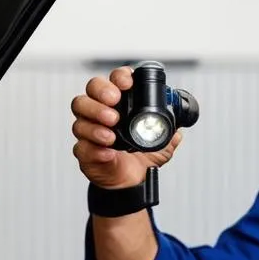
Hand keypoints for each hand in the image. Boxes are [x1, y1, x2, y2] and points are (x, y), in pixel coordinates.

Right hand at [71, 66, 182, 188]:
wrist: (132, 183)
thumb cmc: (141, 158)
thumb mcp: (162, 145)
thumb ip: (170, 134)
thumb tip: (178, 131)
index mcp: (118, 105)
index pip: (113, 81)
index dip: (118, 77)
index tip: (127, 83)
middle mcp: (100, 113)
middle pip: (89, 92)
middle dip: (100, 94)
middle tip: (114, 106)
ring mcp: (89, 131)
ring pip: (80, 118)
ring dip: (95, 123)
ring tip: (110, 134)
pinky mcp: (84, 151)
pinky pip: (82, 146)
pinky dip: (94, 148)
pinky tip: (108, 152)